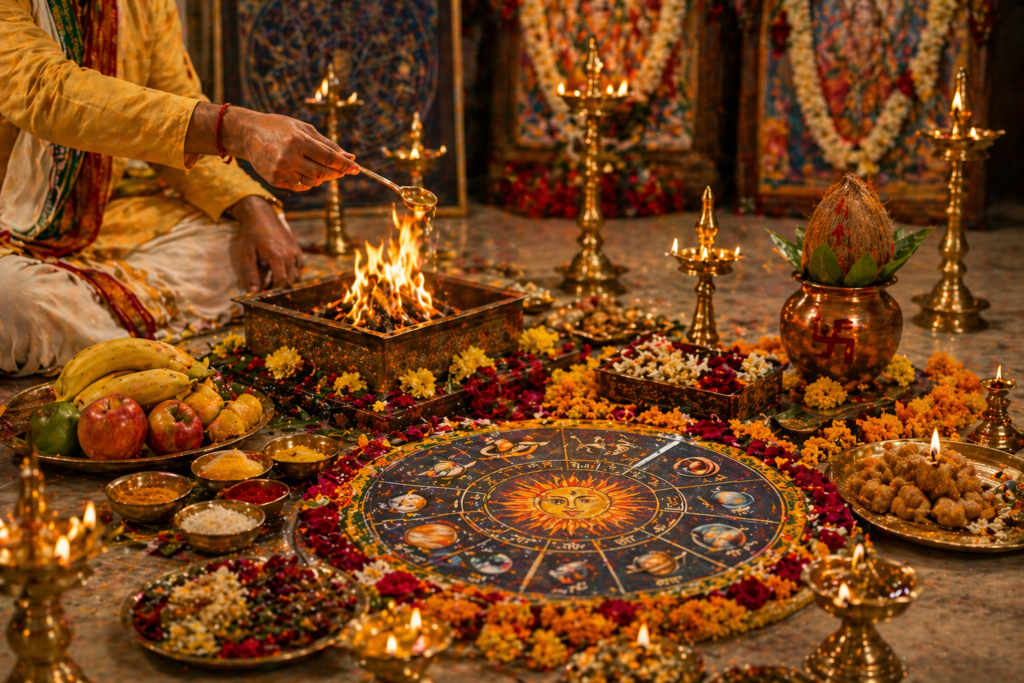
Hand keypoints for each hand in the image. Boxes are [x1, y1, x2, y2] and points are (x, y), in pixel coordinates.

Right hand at [222, 110, 358, 190]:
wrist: (248, 134)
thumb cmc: (280, 128)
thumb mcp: (304, 128)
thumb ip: (327, 144)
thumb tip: (349, 157)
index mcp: (297, 141)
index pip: (328, 157)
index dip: (344, 164)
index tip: (357, 168)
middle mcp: (288, 157)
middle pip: (322, 173)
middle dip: (336, 173)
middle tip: (344, 170)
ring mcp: (280, 171)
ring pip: (312, 182)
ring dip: (322, 178)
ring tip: (320, 166)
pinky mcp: (275, 180)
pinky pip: (300, 186)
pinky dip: (307, 180)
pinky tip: (304, 169)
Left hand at [228, 196, 302, 291]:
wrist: (261, 215)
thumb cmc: (251, 234)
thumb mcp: (246, 254)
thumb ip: (251, 274)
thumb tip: (253, 292)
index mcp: (277, 256)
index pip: (282, 282)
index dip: (274, 291)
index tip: (265, 294)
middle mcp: (289, 254)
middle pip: (290, 281)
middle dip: (279, 288)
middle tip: (265, 289)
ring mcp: (295, 251)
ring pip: (297, 276)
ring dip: (286, 282)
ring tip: (270, 281)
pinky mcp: (297, 249)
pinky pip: (298, 267)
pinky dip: (291, 273)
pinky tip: (278, 271)